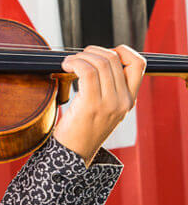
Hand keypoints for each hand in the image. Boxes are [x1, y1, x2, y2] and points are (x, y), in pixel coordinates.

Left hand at [54, 45, 145, 165]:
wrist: (73, 154)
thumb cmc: (82, 128)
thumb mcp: (104, 107)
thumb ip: (107, 87)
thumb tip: (95, 58)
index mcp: (129, 100)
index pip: (138, 64)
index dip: (121, 51)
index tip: (101, 54)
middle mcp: (124, 101)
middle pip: (114, 58)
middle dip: (92, 51)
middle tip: (77, 58)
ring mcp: (110, 104)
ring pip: (100, 62)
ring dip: (80, 56)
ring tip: (69, 63)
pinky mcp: (91, 105)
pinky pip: (86, 71)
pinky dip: (74, 62)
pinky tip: (65, 65)